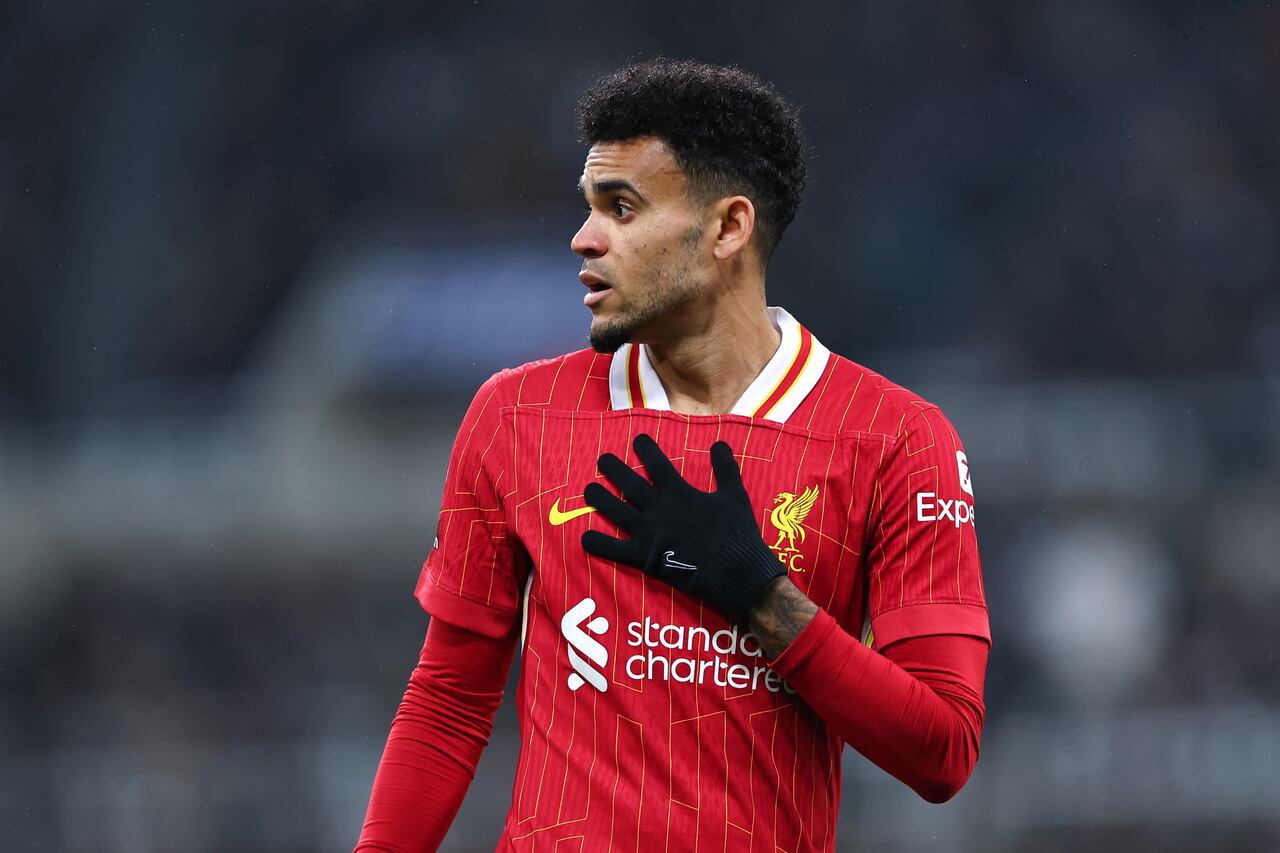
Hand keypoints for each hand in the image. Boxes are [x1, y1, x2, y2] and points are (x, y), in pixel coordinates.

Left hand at [581, 433, 784, 624]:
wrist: (733, 569)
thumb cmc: (736, 532)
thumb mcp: (734, 495)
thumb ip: (725, 469)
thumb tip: (720, 444)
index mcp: (679, 493)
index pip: (657, 465)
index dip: (646, 450)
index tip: (637, 439)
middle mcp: (658, 510)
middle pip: (630, 485)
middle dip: (614, 470)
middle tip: (602, 459)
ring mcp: (649, 534)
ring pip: (617, 512)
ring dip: (601, 500)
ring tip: (588, 490)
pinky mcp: (645, 557)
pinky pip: (616, 550)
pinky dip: (599, 544)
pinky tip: (585, 538)